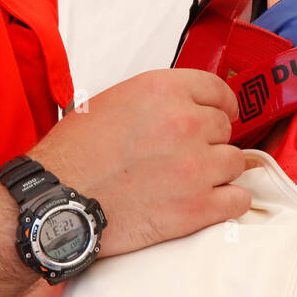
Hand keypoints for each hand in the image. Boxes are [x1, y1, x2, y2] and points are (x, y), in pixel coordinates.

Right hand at [30, 69, 249, 255]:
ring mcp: (196, 166)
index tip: (223, 114)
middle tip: (186, 155)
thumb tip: (187, 107)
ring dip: (219, 171)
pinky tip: (212, 202)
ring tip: (192, 180)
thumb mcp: (113, 101)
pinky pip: (238, 199)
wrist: (58, 201)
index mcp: (163, 90)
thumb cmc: (75, 154)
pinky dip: (229, 202)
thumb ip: (158, 100)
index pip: (218, 90)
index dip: (222, 105)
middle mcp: (185, 123)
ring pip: (235, 162)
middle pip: (225, 128)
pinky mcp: (198, 207)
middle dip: (210, 141)